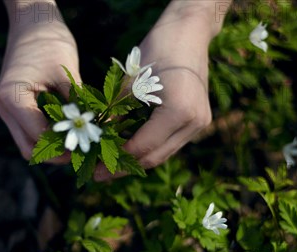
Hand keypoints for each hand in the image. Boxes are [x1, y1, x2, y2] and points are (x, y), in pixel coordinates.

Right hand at [0, 0, 79, 161]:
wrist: (31, 20)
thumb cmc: (49, 40)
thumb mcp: (67, 73)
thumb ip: (78, 104)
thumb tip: (97, 131)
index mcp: (12, 98)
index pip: (39, 137)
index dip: (64, 147)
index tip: (90, 147)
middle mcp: (4, 107)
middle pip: (29, 149)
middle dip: (57, 154)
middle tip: (85, 151)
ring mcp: (6, 109)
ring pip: (29, 143)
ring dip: (53, 146)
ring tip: (81, 142)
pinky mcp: (14, 107)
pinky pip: (31, 130)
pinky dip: (49, 134)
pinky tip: (71, 130)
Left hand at [95, 1, 229, 179]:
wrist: (189, 31)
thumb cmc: (157, 49)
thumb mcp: (130, 83)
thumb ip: (116, 114)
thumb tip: (97, 141)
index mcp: (179, 112)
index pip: (142, 147)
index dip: (117, 161)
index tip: (96, 170)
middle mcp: (194, 122)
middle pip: (155, 157)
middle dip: (125, 167)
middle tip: (100, 174)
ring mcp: (200, 123)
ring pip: (164, 153)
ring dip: (137, 160)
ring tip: (111, 166)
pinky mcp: (199, 120)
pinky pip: (170, 142)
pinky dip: (150, 148)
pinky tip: (129, 150)